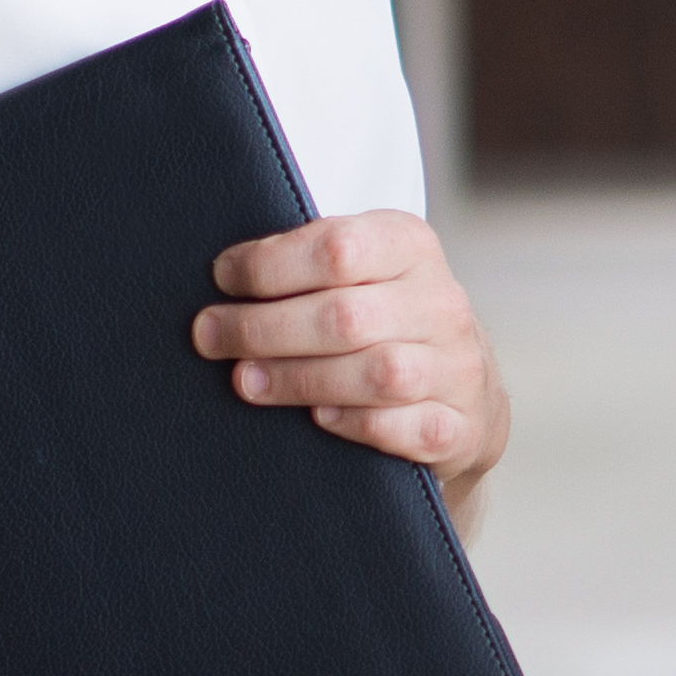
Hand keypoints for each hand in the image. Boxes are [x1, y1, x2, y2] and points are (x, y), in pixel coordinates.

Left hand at [200, 210, 505, 499]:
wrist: (465, 392)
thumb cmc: (386, 321)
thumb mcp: (363, 270)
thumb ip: (310, 263)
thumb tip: (223, 274)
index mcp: (411, 246)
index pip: (338, 247)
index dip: (270, 265)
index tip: (222, 278)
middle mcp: (442, 304)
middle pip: (346, 316)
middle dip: (264, 328)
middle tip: (210, 337)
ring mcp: (458, 368)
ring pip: (378, 374)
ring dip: (298, 380)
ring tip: (245, 381)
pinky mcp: (463, 427)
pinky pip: (409, 428)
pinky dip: (358, 425)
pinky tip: (319, 420)